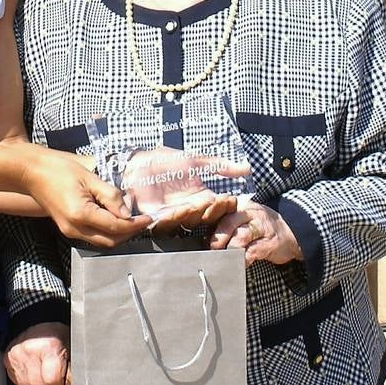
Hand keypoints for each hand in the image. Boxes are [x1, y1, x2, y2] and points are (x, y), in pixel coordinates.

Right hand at [4, 322, 67, 384]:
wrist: (37, 320)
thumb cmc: (55, 334)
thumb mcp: (70, 347)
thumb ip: (71, 368)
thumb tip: (74, 384)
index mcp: (49, 347)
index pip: (52, 380)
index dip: (60, 383)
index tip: (62, 378)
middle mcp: (30, 350)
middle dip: (48, 382)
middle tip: (51, 369)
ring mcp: (16, 355)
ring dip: (36, 380)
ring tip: (41, 366)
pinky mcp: (7, 359)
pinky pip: (18, 381)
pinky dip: (26, 377)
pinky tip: (32, 366)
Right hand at [21, 148, 148, 246]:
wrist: (31, 172)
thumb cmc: (59, 169)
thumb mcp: (90, 178)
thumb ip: (111, 196)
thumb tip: (128, 212)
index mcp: (81, 215)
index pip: (116, 227)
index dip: (135, 225)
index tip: (149, 217)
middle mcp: (75, 229)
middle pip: (110, 241)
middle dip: (129, 233)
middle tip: (142, 220)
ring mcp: (69, 231)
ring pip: (101, 242)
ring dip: (118, 235)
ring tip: (131, 220)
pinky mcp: (67, 229)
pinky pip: (92, 237)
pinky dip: (106, 232)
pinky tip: (113, 218)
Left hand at [120, 148, 250, 224]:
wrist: (138, 162)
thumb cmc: (165, 162)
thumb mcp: (196, 161)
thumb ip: (220, 166)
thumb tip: (247, 168)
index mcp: (199, 198)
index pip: (216, 207)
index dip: (223, 204)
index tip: (231, 198)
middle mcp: (188, 209)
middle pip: (203, 217)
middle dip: (210, 210)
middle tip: (215, 201)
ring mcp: (172, 215)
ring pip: (186, 221)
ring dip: (193, 213)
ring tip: (198, 203)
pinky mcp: (155, 217)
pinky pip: (165, 223)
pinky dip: (172, 217)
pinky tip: (178, 209)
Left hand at [207, 198, 302, 265]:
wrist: (291, 232)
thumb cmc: (259, 228)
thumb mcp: (242, 220)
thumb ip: (224, 226)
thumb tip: (203, 241)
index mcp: (239, 205)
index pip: (220, 209)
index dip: (208, 220)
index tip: (200, 235)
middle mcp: (249, 212)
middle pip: (228, 223)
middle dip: (216, 239)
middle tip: (210, 251)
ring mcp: (260, 226)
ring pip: (240, 237)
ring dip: (228, 250)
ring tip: (222, 260)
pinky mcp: (269, 242)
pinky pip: (252, 252)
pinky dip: (243, 260)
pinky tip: (238, 265)